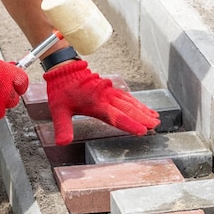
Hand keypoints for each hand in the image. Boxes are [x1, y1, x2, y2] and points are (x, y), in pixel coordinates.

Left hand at [43, 60, 159, 144]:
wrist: (64, 69)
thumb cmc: (61, 90)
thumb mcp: (58, 111)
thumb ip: (63, 128)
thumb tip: (63, 143)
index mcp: (96, 104)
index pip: (116, 117)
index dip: (130, 124)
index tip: (142, 131)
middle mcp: (106, 97)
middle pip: (128, 109)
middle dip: (143, 118)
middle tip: (155, 125)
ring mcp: (109, 92)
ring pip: (130, 102)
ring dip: (143, 110)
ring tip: (155, 118)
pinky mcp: (110, 89)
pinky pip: (127, 97)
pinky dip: (138, 103)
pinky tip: (145, 109)